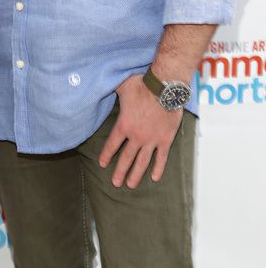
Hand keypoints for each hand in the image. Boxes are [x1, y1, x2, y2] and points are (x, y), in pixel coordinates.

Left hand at [98, 74, 182, 188]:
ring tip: (131, 184)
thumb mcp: (122, 86)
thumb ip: (111, 88)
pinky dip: (158, 168)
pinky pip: (162, 157)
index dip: (106, 155)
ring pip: (142, 162)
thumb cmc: (142, 85)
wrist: (166, 88)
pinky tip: (155, 177)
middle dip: (120, 171)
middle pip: (126, 158)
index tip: (103, 164)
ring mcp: (152, 140)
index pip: (112, 144)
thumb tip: (102, 83)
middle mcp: (136, 136)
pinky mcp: (166, 139)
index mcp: (124, 125)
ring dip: (136, 174)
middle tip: (115, 183)